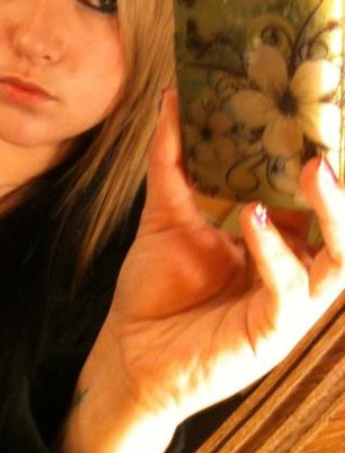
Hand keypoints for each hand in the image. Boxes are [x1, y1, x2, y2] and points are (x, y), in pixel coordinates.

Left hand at [61, 89, 344, 452]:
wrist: (128, 354)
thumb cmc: (153, 291)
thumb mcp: (165, 216)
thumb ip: (173, 161)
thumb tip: (172, 98)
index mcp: (270, 243)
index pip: (307, 197)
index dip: (317, 156)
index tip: (316, 111)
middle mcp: (288, 270)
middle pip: (337, 224)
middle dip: (340, 183)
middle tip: (324, 140)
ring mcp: (287, 303)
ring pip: (339, 257)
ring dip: (332, 211)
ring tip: (313, 168)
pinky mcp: (274, 332)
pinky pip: (292, 290)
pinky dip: (276, 252)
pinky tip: (253, 220)